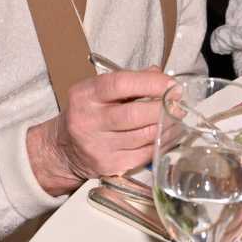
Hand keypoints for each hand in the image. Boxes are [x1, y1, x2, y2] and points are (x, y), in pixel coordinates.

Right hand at [26, 68, 173, 195]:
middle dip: (162, 107)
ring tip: (177, 117)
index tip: (171, 83)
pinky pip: (145, 154)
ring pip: (143, 136)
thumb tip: (160, 75)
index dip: (150, 83)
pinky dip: (161, 142)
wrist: (63, 148)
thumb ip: (129, 80)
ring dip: (167, 126)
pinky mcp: (109, 166)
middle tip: (178, 103)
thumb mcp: (99, 90)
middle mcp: (88, 121)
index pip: (120, 84)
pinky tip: (168, 134)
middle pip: (133, 114)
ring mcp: (98, 146)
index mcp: (86, 95)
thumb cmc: (88, 112)